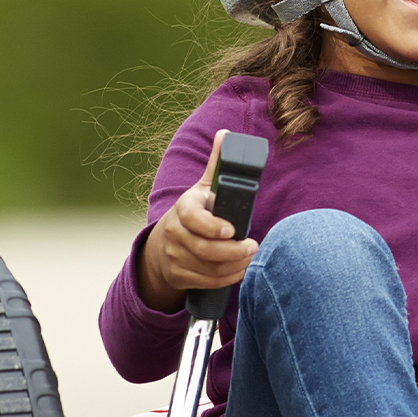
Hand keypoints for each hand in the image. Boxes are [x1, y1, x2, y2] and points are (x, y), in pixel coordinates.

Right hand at [135, 130, 259, 312]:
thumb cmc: (194, 212)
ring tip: (250, 257)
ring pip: (209, 268)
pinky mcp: (179, 275)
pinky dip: (228, 278)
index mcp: (184, 208)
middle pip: (205, 249)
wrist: (164, 244)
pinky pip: (208, 282)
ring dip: (235, 266)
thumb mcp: (203, 188)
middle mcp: (175, 233)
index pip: (193, 218)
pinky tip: (240, 269)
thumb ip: (217, 164)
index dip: (212, 226)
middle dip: (234, 251)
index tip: (232, 230)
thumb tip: (226, 134)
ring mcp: (175, 256)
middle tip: (253, 246)